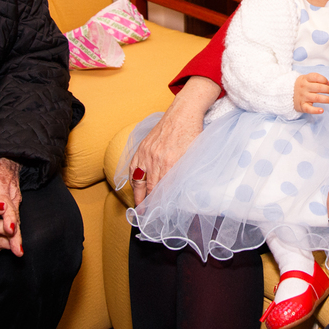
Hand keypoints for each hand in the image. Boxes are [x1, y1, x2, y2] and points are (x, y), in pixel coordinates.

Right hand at [130, 76, 217, 204]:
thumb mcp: (194, 155)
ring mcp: (147, 153)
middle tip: (147, 216)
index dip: (159, 203)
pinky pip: (134, 168)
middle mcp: (156, 159)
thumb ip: (185, 172)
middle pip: (149, 187)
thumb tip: (181, 189)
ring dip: (138, 194)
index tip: (158, 214)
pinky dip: (134, 179)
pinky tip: (135, 186)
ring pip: (139, 179)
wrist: (184, 113)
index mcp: (171, 163)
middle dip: (148, 203)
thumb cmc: (193, 133)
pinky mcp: (142, 147)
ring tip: (139, 205)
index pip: (162, 190)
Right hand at [294, 72, 328, 114]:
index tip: (328, 83)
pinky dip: (315, 110)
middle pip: (318, 88)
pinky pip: (309, 109)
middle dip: (328, 89)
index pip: (316, 77)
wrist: (286, 94)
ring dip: (327, 99)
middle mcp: (304, 87)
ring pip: (317, 98)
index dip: (324, 79)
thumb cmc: (301, 86)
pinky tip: (322, 110)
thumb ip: (318, 80)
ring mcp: (303, 97)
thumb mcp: (307, 80)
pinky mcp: (302, 106)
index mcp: (305, 79)